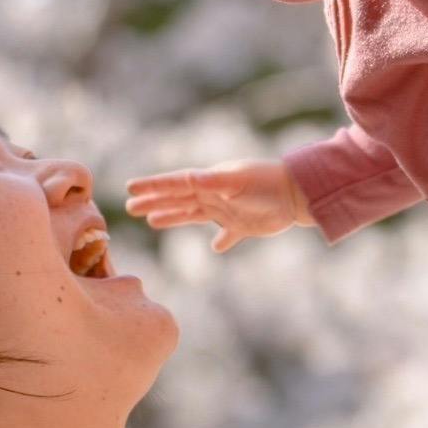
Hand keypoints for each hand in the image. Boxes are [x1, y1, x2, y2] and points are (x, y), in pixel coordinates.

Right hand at [124, 159, 314, 254]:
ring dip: (174, 218)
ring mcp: (228, 210)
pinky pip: (228, 235)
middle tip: (130, 208)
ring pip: (194, 215)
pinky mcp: (244, 226)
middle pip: (178, 200)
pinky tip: (215, 248)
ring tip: (154, 222)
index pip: (175, 184)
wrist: (297, 195)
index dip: (152, 187)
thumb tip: (189, 178)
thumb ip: (213, 181)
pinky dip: (221, 241)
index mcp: (210, 182)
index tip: (130, 189)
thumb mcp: (236, 180)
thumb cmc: (266, 183)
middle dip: (155, 203)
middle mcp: (215, 195)